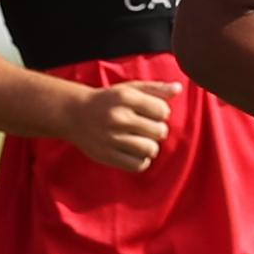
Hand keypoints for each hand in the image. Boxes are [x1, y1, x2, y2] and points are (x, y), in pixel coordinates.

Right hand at [56, 76, 175, 173]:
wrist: (74, 114)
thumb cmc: (108, 100)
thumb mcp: (129, 89)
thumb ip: (155, 88)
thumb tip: (179, 88)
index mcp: (126, 97)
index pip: (163, 111)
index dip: (161, 113)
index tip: (151, 113)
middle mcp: (118, 117)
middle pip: (159, 131)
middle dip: (157, 131)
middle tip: (146, 128)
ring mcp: (111, 137)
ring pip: (150, 149)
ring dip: (150, 147)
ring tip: (141, 141)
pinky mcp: (106, 155)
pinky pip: (138, 165)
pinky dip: (141, 161)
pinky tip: (134, 153)